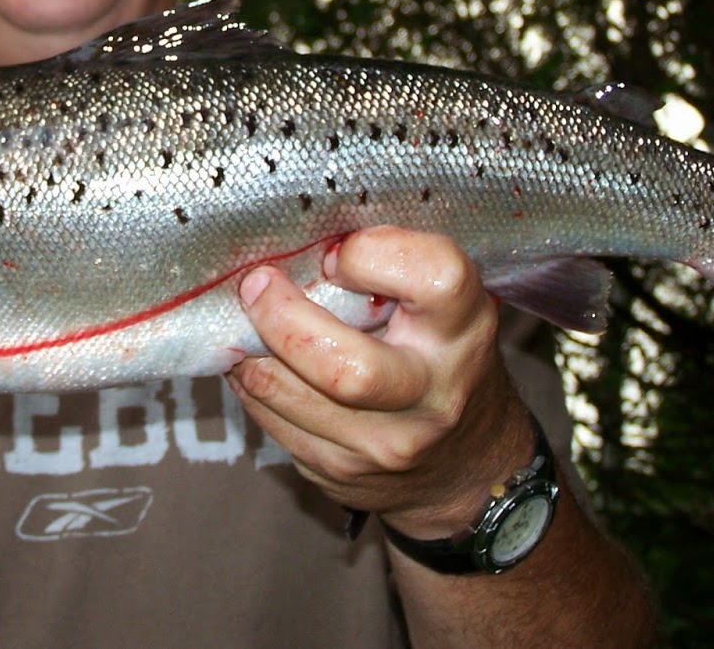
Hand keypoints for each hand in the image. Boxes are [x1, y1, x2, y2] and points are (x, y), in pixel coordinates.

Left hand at [229, 226, 535, 538]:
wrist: (468, 468)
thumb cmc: (443, 358)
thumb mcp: (446, 305)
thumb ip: (392, 267)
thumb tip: (304, 240)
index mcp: (462, 330)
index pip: (433, 279)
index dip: (374, 254)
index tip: (338, 254)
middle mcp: (430, 395)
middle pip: (346, 368)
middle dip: (282, 318)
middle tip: (257, 285)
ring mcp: (385, 445)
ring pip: (288, 395)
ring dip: (251, 349)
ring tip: (245, 318)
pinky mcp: (341, 474)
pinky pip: (272, 422)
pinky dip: (253, 383)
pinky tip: (256, 359)